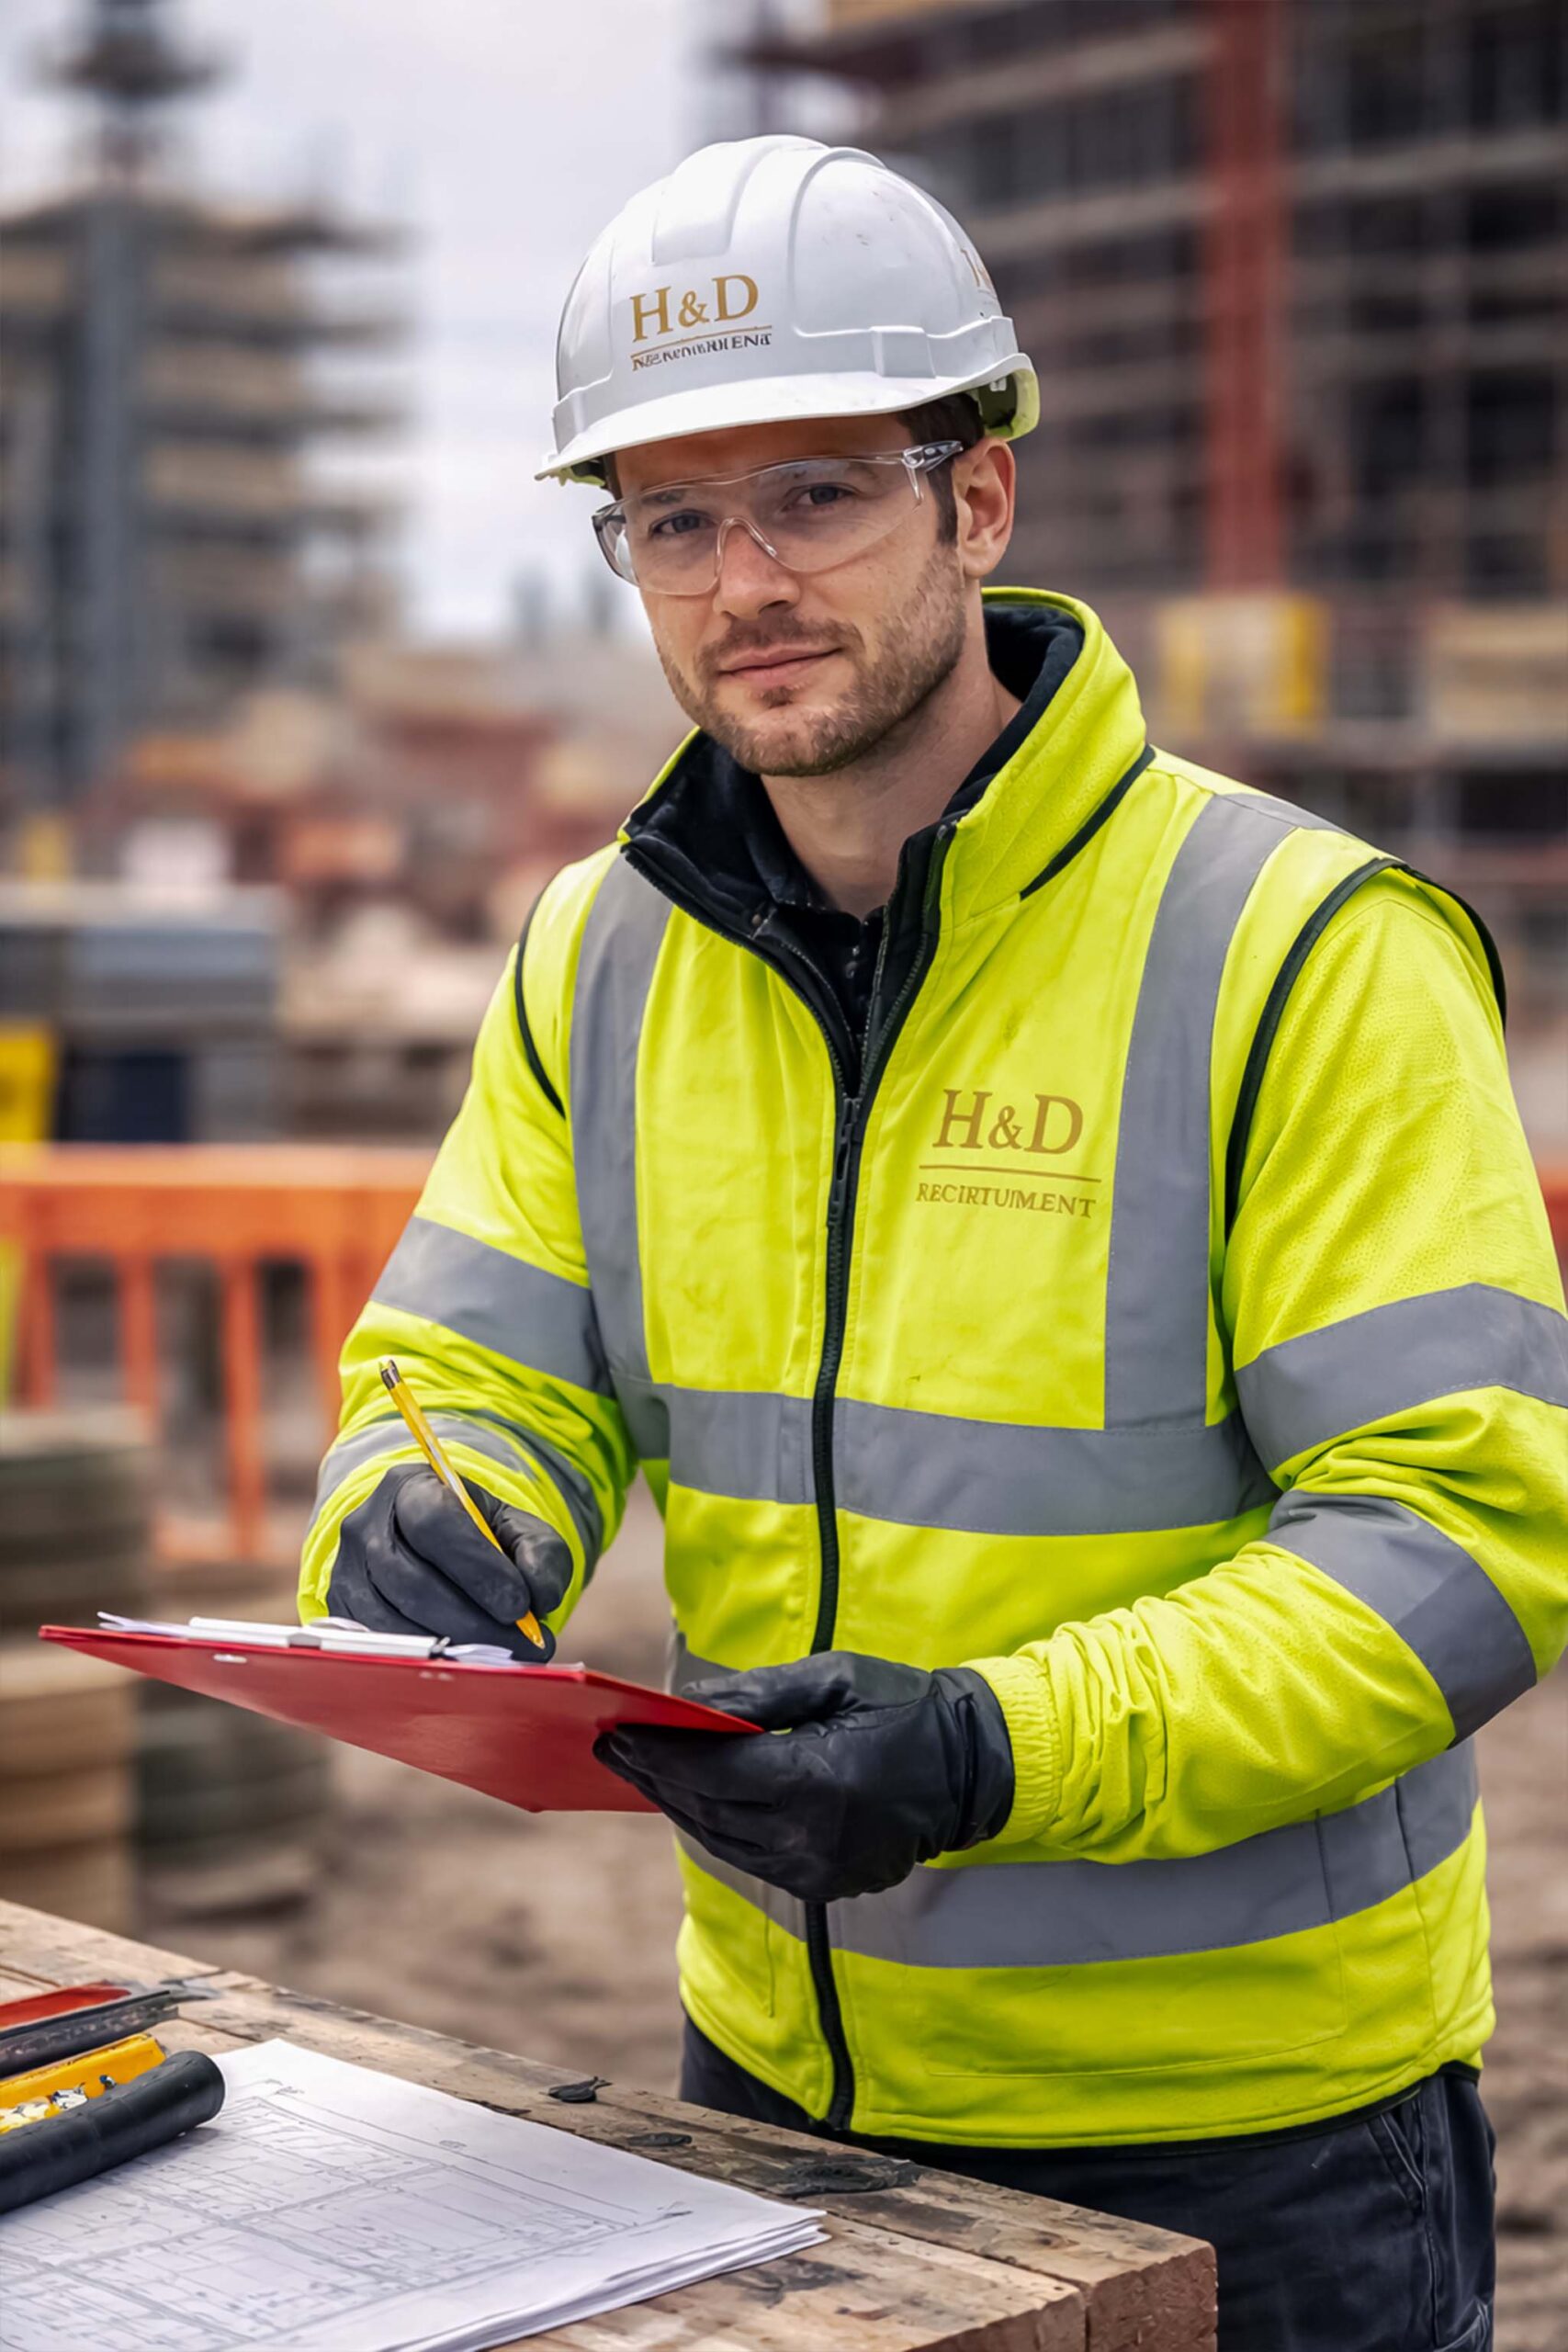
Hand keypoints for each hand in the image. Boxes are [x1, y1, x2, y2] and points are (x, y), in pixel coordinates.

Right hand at [326, 1465, 571, 1660]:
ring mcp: (345, 1574)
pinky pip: (381, 1649)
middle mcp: (365, 1526)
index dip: (478, 1567)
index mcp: (410, 1488)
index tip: (519, 1605)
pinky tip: (464, 1666)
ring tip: (499, 1660)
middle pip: (410, 1581)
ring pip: (392, 1622)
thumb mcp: (517, 1529)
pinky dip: (425, 1663)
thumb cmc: (478, 1537)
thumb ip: (540, 1554)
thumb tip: (539, 1598)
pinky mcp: (341, 1616)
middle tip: (520, 1646)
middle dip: (471, 1621)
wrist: (428, 1548)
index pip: (436, 1521)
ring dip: (451, 1648)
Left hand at [595, 1650, 1013, 1902]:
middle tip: (613, 1749)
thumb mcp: (834, 1679)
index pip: (712, 1772)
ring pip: (721, 1839)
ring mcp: (818, 1869)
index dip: (658, 1754)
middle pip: (707, 1809)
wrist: (974, 1768)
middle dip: (656, 1777)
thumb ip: (759, 1694)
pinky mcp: (824, 1885)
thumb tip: (689, 1704)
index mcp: (815, 1780)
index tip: (616, 1732)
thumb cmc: (903, 1706)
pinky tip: (694, 1799)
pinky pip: (750, 1856)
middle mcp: (811, 1836)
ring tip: (643, 1771)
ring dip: (678, 1805)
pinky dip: (716, 1826)